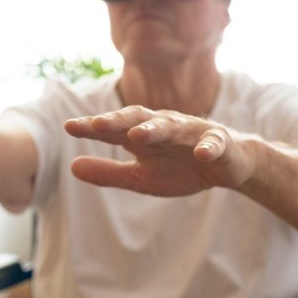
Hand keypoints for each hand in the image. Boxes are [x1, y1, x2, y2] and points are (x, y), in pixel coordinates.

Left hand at [64, 106, 257, 195]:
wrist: (228, 165)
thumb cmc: (180, 167)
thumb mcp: (140, 177)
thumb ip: (108, 173)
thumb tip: (71, 167)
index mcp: (143, 135)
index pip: (114, 129)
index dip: (93, 128)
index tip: (69, 127)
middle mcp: (165, 127)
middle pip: (138, 120)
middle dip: (118, 121)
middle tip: (97, 124)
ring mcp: (193, 133)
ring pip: (172, 128)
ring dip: (155, 129)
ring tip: (137, 134)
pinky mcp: (219, 144)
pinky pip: (213, 144)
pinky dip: (208, 148)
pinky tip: (201, 154)